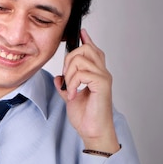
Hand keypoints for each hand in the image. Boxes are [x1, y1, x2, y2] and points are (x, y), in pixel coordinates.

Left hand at [53, 28, 119, 153]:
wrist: (92, 131)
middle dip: (69, 59)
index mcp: (96, 73)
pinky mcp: (102, 84)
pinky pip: (82, 73)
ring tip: (71, 89)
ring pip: (81, 58)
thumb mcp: (70, 96)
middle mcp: (102, 72)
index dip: (87, 40)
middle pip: (85, 49)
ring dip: (70, 74)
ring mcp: (103, 77)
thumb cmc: (86, 116)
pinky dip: (73, 83)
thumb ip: (66, 84)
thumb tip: (58, 77)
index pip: (94, 50)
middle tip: (66, 77)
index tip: (81, 32)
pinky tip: (74, 94)